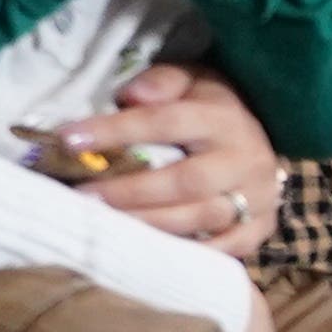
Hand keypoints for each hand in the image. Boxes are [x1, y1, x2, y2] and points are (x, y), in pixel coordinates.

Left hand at [50, 66, 281, 252]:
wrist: (259, 141)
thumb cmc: (207, 109)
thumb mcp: (190, 81)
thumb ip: (162, 82)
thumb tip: (132, 94)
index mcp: (225, 118)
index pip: (168, 122)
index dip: (119, 131)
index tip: (69, 139)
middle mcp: (247, 159)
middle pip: (187, 181)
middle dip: (131, 191)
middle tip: (83, 195)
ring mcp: (258, 197)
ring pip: (202, 217)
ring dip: (149, 223)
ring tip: (104, 223)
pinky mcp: (261, 228)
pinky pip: (224, 248)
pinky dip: (185, 251)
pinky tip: (146, 246)